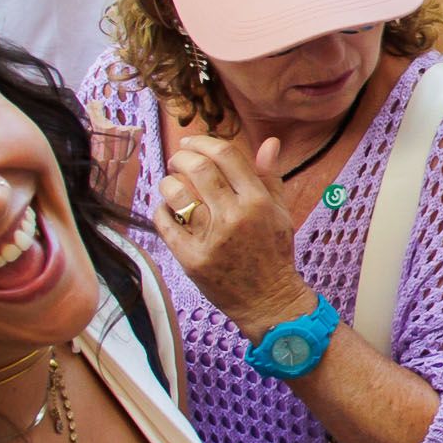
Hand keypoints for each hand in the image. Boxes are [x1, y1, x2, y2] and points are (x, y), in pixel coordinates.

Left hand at [156, 135, 313, 340]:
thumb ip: (270, 176)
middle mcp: (234, 217)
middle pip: (198, 168)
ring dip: (168, 182)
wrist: (268, 301)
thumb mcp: (280, 212)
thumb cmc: (274, 254)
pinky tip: (169, 210)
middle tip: (177, 160)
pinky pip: (164, 223)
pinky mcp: (191, 258)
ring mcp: (211, 238)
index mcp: (257, 202)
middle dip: (181, 157)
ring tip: (172, 184)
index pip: (225, 156)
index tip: (191, 143)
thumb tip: (269, 142)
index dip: (203, 142)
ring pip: (177, 193)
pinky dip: (162, 210)